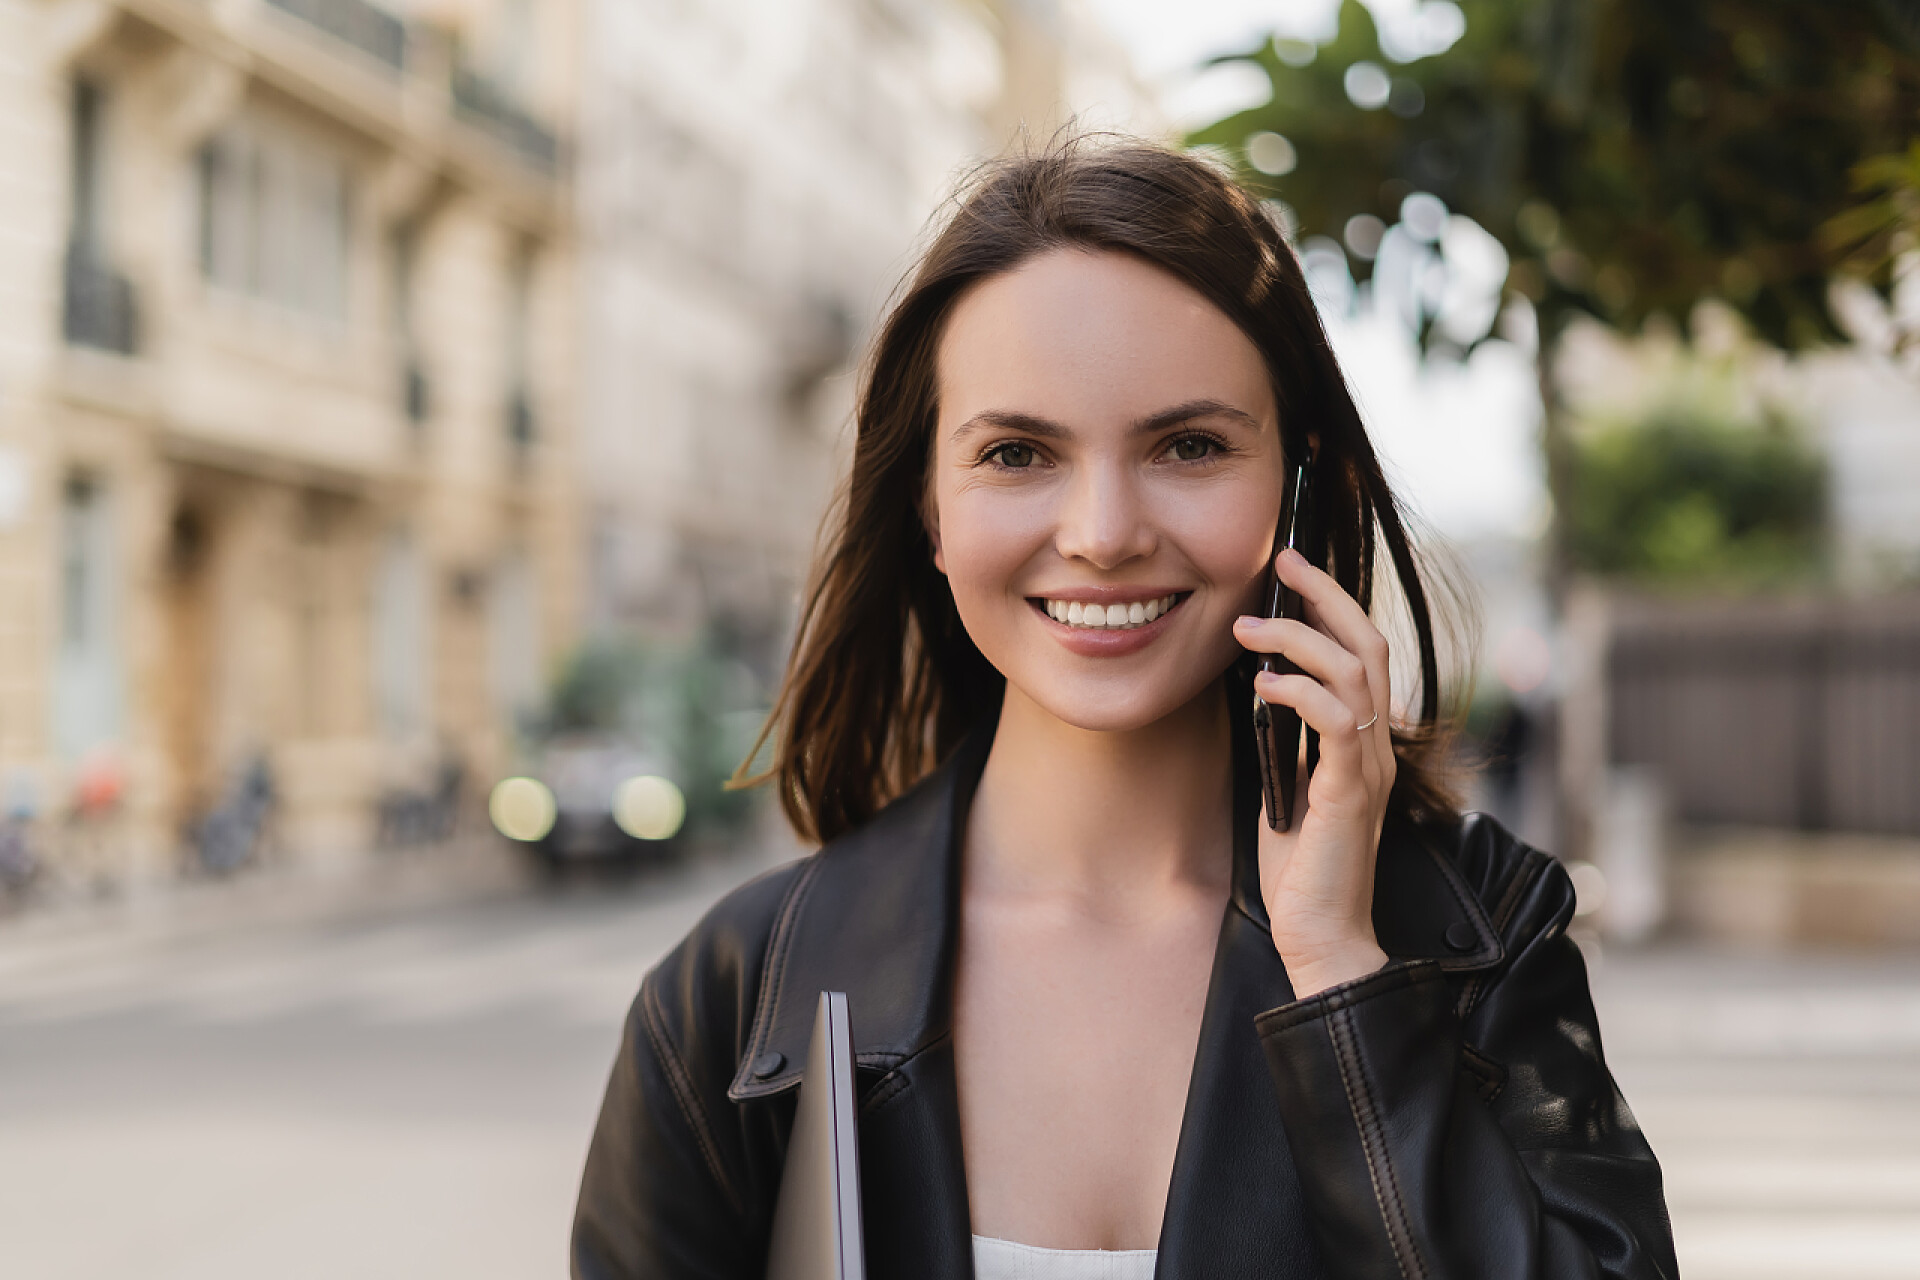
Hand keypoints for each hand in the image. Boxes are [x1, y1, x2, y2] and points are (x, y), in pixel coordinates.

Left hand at [1232, 547, 1393, 997]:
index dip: (1332, 604)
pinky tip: (1262, 686)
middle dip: (1326, 594)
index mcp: (1365, 742)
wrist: (1322, 937)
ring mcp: (1370, 766)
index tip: (1291, 569)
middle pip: (1368, 643)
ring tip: (1247, 628)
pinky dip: (1298, 692)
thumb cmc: (1302, 871)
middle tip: (1283, 561)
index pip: (1362, 652)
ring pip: (1355, 671)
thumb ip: (1287, 742)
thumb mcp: (1287, 788)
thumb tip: (1258, 691)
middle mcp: (1378, 745)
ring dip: (1298, 639)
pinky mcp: (1351, 791)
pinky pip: (1337, 720)